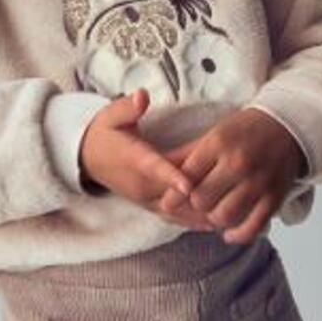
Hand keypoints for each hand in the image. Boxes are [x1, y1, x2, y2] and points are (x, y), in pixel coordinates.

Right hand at [79, 90, 219, 230]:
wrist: (88, 159)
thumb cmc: (104, 133)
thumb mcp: (111, 115)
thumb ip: (127, 107)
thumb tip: (141, 97)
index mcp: (133, 160)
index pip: (154, 168)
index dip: (171, 177)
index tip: (188, 184)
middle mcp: (140, 186)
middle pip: (173, 195)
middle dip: (199, 196)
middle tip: (231, 194)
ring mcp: (146, 200)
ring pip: (177, 212)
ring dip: (202, 213)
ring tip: (233, 214)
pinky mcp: (151, 207)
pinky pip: (175, 218)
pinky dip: (195, 222)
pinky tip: (218, 223)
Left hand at [153, 109, 306, 243]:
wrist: (289, 126)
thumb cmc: (244, 131)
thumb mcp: (214, 134)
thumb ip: (187, 156)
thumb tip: (157, 173)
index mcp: (218, 143)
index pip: (185, 177)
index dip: (173, 193)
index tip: (169, 201)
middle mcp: (238, 163)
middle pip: (201, 200)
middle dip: (194, 205)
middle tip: (195, 205)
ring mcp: (258, 182)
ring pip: (224, 217)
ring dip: (214, 220)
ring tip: (213, 213)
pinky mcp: (274, 198)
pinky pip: (251, 227)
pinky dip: (237, 235)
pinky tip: (228, 232)